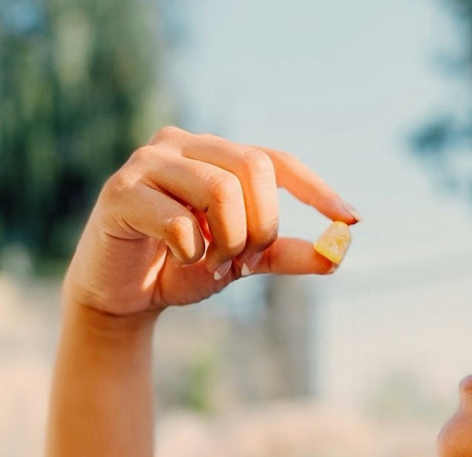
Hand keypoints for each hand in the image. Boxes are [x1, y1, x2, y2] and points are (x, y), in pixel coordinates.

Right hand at [63, 126, 360, 318]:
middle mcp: (181, 145)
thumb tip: (337, 255)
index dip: (316, 189)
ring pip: (220, 189)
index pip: (276, 159)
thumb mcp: (242, 260)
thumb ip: (285, 254)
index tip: (351, 219)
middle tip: (245, 257)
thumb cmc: (181, 266)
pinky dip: (191, 251)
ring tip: (212, 262)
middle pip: (253, 167)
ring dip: (228, 239)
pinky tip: (180, 259)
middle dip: (263, 223)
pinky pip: (179, 220)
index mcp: (215, 153)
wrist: (122, 296)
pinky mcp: (120, 192)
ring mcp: (148, 162)